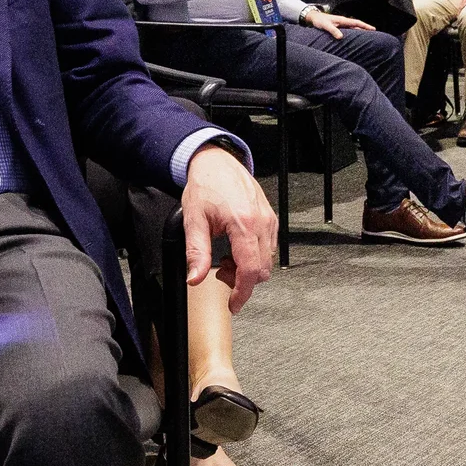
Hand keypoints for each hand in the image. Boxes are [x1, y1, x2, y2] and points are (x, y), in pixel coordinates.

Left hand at [180, 145, 274, 311]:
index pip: (251, 270)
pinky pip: (269, 247)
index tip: (234, 303)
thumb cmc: (206, 185)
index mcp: (244, 224)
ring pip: (268, 260)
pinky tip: (237, 248)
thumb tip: (195, 278)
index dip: (242, 292)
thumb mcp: (194, 220)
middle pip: (262, 269)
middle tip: (220, 271)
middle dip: (243, 280)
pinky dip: (254, 255)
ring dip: (248, 268)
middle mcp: (262, 223)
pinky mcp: (271, 218)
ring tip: (227, 257)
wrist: (217, 162)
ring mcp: (269, 220)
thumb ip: (196, 252)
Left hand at [302, 9, 371, 38]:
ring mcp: (342, 24)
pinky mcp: (339, 27)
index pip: (357, 23)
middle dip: (366, 29)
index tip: (374, 29)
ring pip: (354, 28)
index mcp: (343, 20)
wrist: (314, 18)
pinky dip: (354, 33)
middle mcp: (344, 22)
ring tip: (368, 37)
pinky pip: (349, 30)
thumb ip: (333, 31)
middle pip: (357, 25)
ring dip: (360, 31)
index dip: (365, 26)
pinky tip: (356, 38)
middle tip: (375, 34)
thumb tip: (341, 37)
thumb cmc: (320, 21)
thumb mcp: (326, 26)